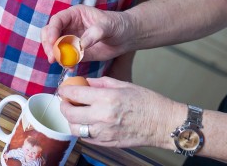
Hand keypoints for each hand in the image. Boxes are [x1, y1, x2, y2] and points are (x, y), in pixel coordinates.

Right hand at [41, 5, 132, 63]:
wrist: (127, 36)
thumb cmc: (118, 24)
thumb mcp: (108, 26)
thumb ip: (95, 33)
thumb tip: (81, 45)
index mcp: (75, 14)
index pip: (57, 20)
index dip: (52, 31)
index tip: (53, 42)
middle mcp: (70, 26)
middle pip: (50, 33)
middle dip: (48, 45)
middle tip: (53, 57)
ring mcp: (72, 39)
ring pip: (55, 47)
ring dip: (55, 56)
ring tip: (63, 63)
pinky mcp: (77, 52)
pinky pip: (65, 58)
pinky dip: (65, 63)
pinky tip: (71, 67)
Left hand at [58, 77, 181, 148]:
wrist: (162, 123)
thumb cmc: (147, 102)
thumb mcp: (124, 85)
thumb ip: (101, 83)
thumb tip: (85, 82)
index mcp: (107, 98)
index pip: (75, 94)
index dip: (65, 90)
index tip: (64, 88)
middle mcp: (102, 116)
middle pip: (69, 113)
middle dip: (64, 105)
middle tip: (66, 101)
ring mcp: (103, 133)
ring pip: (75, 128)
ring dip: (71, 120)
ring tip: (76, 112)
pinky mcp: (106, 143)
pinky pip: (85, 138)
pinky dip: (82, 130)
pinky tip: (87, 122)